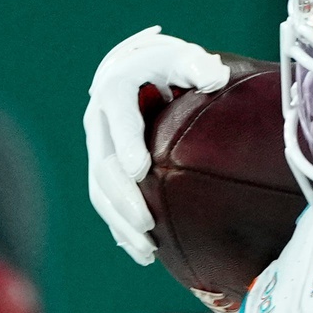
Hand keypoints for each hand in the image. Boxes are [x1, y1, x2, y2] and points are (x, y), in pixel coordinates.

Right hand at [85, 27, 228, 264]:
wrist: (138, 72)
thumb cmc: (167, 68)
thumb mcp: (181, 59)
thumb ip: (196, 66)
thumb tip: (214, 77)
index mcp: (115, 92)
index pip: (118, 120)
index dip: (127, 145)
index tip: (140, 171)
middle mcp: (99, 123)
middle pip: (104, 168)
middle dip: (124, 199)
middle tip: (148, 224)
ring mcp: (97, 149)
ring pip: (100, 194)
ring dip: (121, 225)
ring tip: (147, 251)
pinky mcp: (102, 171)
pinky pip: (106, 205)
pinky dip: (121, 231)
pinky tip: (142, 252)